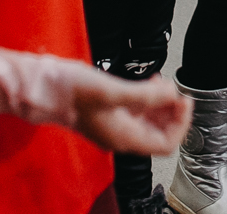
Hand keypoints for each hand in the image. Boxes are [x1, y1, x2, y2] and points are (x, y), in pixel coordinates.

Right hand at [68, 67, 189, 154]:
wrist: (42, 89)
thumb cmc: (70, 91)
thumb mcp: (111, 90)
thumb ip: (145, 95)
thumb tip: (172, 94)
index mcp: (124, 137)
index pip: (166, 143)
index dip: (181, 123)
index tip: (184, 99)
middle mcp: (121, 136)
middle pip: (161, 134)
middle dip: (173, 112)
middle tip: (176, 89)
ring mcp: (114, 126)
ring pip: (150, 123)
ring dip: (162, 105)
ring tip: (164, 84)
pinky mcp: (108, 113)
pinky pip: (137, 113)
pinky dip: (148, 100)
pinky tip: (149, 84)